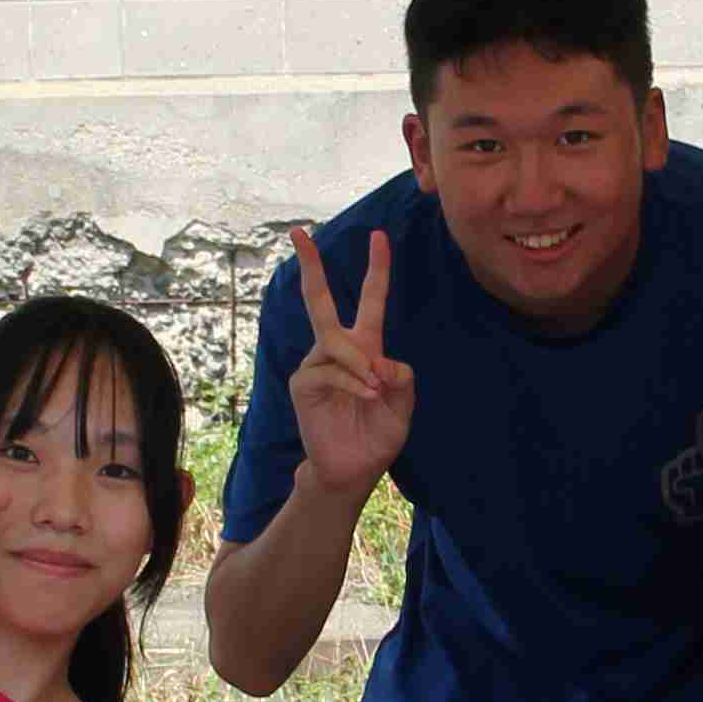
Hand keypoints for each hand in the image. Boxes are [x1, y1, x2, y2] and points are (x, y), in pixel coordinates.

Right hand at [283, 227, 415, 498]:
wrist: (353, 469)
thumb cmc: (377, 434)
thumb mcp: (404, 405)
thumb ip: (401, 378)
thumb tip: (380, 360)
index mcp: (365, 347)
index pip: (370, 300)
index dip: (377, 269)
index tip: (380, 236)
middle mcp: (336, 350)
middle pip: (319, 301)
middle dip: (310, 266)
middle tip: (298, 232)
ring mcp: (316, 365)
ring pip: (336, 343)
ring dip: (360, 363)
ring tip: (375, 390)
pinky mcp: (303, 384)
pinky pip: (328, 370)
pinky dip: (352, 381)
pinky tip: (366, 395)